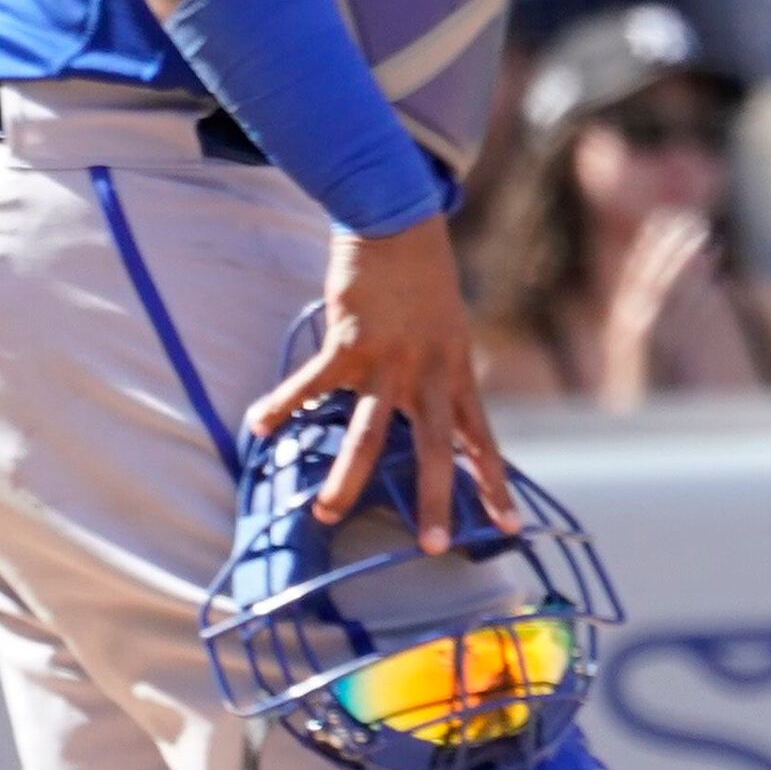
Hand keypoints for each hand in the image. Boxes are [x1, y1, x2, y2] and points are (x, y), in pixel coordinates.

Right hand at [244, 213, 510, 543]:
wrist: (398, 222)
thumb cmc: (424, 281)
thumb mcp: (451, 332)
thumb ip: (444, 377)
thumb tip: (443, 420)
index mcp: (458, 374)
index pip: (483, 441)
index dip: (496, 485)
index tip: (510, 529)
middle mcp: (428, 374)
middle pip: (435, 450)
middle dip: (435, 501)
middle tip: (432, 547)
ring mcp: (388, 361)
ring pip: (369, 433)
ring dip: (347, 477)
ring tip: (327, 514)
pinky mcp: (347, 342)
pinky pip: (310, 384)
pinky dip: (283, 405)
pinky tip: (260, 427)